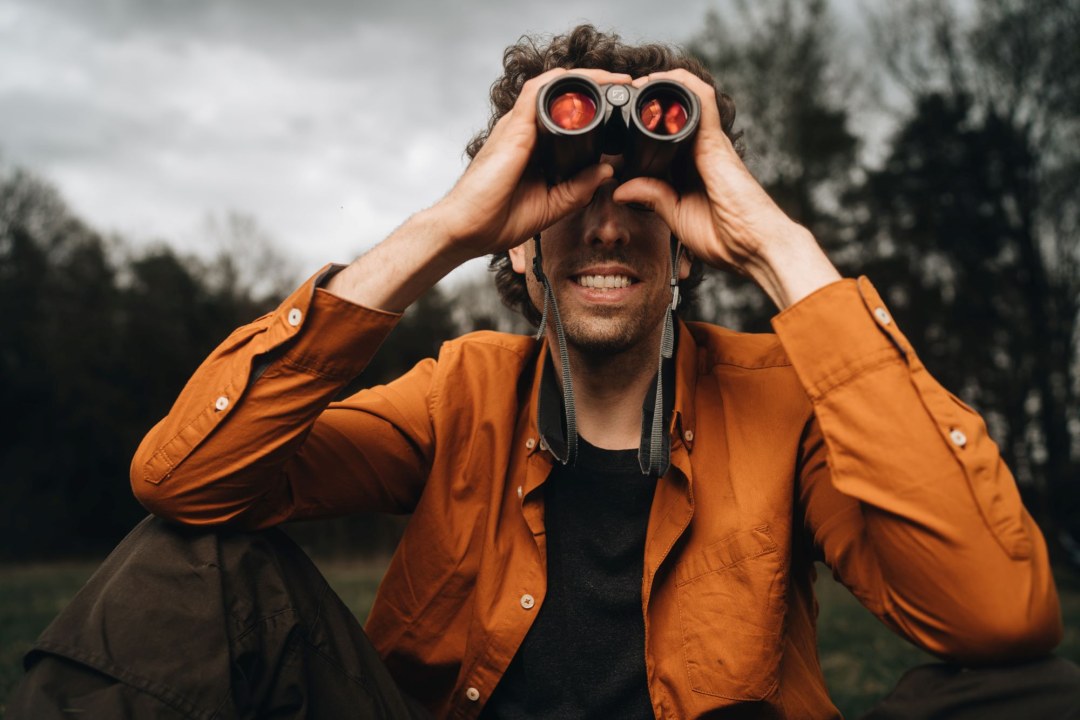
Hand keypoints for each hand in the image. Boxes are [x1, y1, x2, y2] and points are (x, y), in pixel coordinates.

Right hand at [434, 68, 632, 258]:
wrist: (467, 229)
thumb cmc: (497, 219)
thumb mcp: (551, 207)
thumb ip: (577, 190)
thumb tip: (607, 170)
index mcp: (534, 148)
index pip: (566, 115)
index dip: (594, 106)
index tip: (622, 107)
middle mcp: (525, 131)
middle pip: (561, 95)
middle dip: (596, 85)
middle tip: (626, 85)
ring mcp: (518, 127)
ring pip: (553, 86)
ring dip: (586, 78)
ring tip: (615, 79)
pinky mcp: (513, 129)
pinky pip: (538, 92)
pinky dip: (562, 82)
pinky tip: (587, 81)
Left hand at [611, 70, 839, 307]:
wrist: (756, 246)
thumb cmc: (726, 237)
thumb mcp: (677, 216)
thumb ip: (653, 198)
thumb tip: (619, 190)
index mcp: (690, 166)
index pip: (665, 134)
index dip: (644, 122)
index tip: (618, 119)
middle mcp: (701, 148)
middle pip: (677, 111)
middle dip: (651, 96)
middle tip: (624, 92)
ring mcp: (710, 142)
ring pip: (689, 97)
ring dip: (663, 84)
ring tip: (637, 82)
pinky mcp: (716, 142)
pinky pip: (702, 100)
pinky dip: (682, 85)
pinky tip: (658, 80)